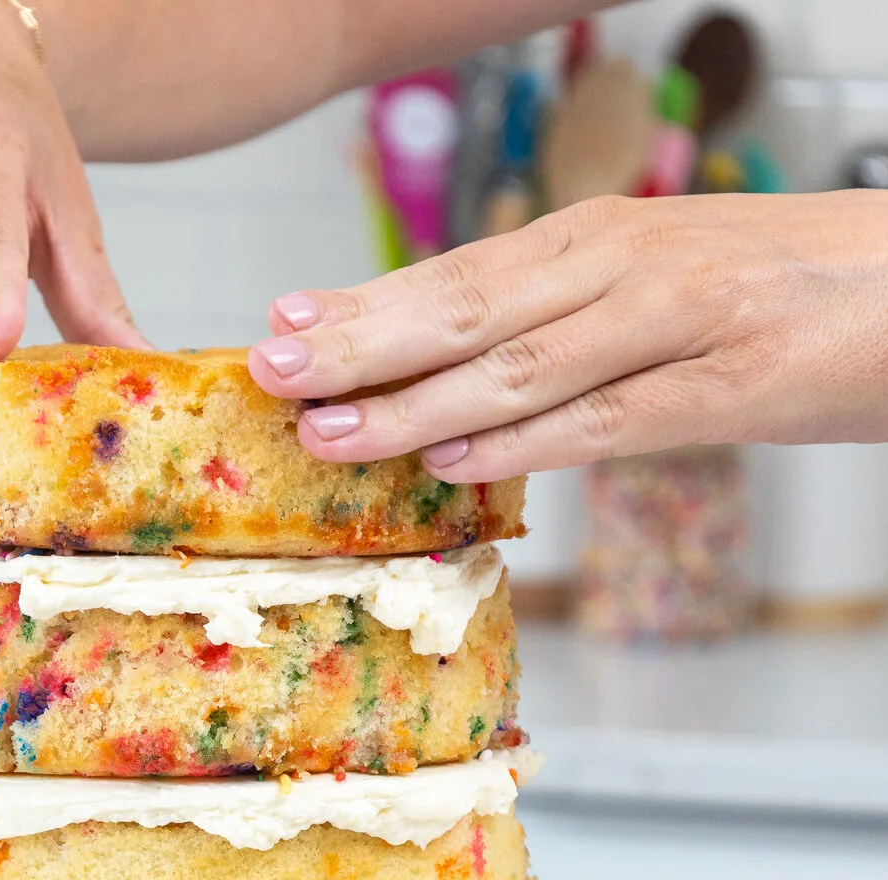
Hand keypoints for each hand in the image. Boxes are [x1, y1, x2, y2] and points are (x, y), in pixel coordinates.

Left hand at [247, 191, 887, 478]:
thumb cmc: (786, 290)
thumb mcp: (660, 288)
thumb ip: (566, 325)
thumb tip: (462, 381)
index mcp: (601, 239)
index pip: (458, 274)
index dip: (364, 303)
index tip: (281, 326)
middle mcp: (624, 265)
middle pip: (467, 308)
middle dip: (359, 344)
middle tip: (269, 372)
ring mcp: (676, 320)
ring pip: (520, 364)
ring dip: (413, 402)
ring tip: (328, 430)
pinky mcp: (728, 383)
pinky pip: (603, 419)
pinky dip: (520, 442)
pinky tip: (449, 464)